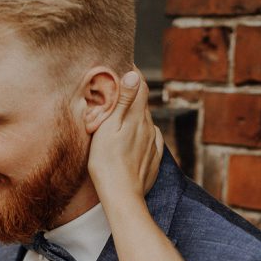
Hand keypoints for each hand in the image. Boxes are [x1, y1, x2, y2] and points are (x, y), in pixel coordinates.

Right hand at [88, 69, 162, 204]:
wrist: (122, 197)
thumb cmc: (107, 164)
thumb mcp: (108, 128)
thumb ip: (123, 101)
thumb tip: (133, 74)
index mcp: (137, 117)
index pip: (139, 86)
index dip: (133, 73)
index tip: (124, 64)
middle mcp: (149, 128)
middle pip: (142, 104)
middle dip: (131, 95)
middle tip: (116, 91)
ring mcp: (153, 144)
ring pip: (146, 122)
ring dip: (136, 117)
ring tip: (122, 119)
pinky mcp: (154, 159)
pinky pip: (151, 140)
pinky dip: (143, 135)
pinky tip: (135, 140)